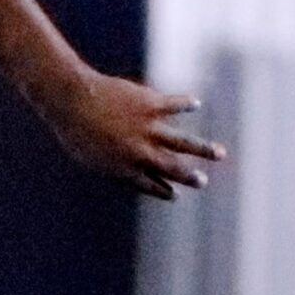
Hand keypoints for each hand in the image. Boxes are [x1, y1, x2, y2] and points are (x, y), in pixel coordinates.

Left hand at [40, 72, 227, 200]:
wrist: (73, 100)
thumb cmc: (73, 130)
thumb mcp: (89, 157)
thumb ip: (108, 163)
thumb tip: (118, 167)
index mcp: (127, 168)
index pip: (152, 184)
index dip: (165, 190)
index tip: (176, 193)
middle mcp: (142, 151)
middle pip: (173, 168)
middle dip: (190, 176)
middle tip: (204, 182)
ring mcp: (149, 127)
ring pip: (183, 141)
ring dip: (203, 149)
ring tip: (220, 154)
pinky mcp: (151, 104)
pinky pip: (174, 105)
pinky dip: (186, 104)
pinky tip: (196, 104)